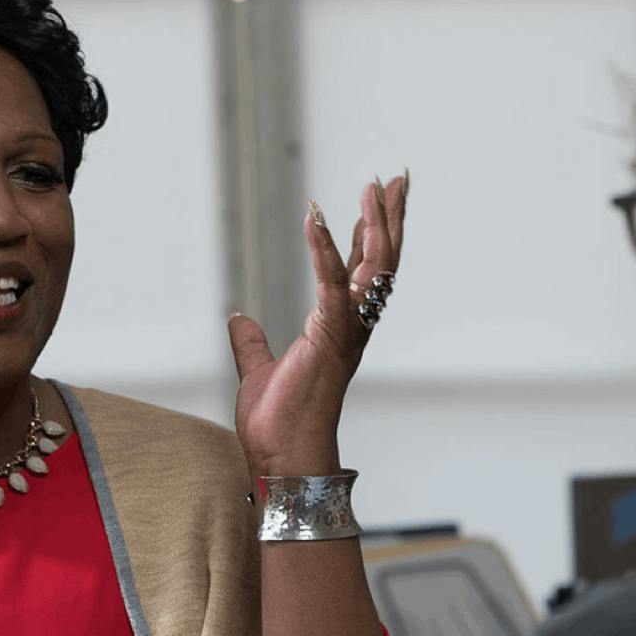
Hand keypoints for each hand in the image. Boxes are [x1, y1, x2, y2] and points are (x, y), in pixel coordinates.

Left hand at [228, 172, 408, 476]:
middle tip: (397, 178)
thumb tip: (239, 318)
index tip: (372, 200)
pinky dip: (326, 248)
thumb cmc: (276, 424)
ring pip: (374, 268)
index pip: (362, 272)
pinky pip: (333, 283)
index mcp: (340, 330)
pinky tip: (317, 215)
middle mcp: (353, 327)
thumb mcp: (257, 369)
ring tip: (375, 185)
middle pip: (382, 262)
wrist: (282, 458)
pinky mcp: (330, 336)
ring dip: (376, 223)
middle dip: (391, 218)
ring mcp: (348, 332)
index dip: (369, 235)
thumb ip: (251, 341)